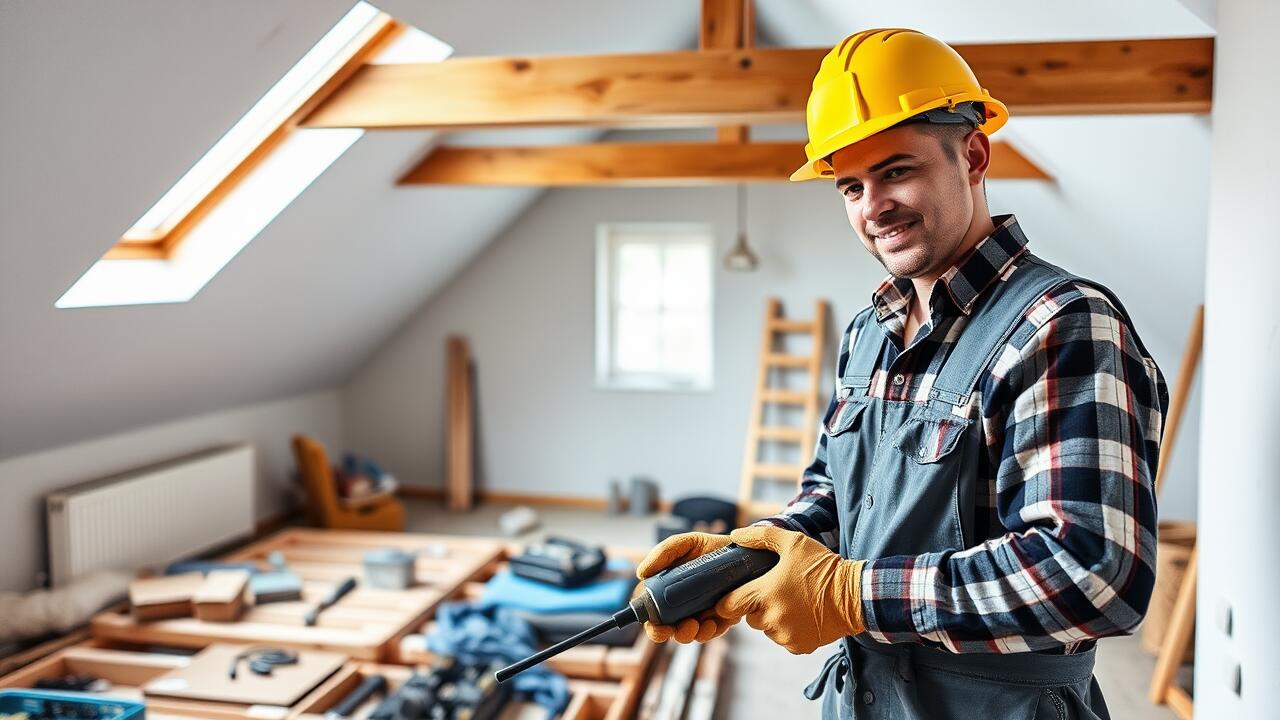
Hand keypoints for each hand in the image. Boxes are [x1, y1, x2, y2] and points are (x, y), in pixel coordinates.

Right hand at [635, 532, 736, 643]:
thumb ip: (664, 552)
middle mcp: (683, 605)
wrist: (742, 550)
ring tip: (700, 624)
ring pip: (692, 634)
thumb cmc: (710, 547)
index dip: (652, 626)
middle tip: (681, 629)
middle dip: (673, 635)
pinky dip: (713, 630)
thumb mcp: (686, 544)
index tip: (656, 626)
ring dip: (693, 634)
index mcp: (670, 591)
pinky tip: (715, 622)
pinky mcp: (722, 617)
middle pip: (670, 630)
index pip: (654, 614)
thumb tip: (641, 573)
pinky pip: (714, 631)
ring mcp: (702, 613)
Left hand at [715, 525, 864, 654]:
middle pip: (749, 617)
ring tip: (793, 602)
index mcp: (765, 594)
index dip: (729, 600)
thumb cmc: (822, 567)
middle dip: (757, 606)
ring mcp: (785, 635)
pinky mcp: (798, 647)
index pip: (729, 606)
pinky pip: (783, 639)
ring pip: (766, 629)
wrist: (854, 595)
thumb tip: (736, 536)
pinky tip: (803, 615)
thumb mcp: (793, 543)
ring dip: (773, 618)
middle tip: (776, 591)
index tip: (738, 594)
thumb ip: (761, 537)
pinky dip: (789, 630)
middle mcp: (772, 618)